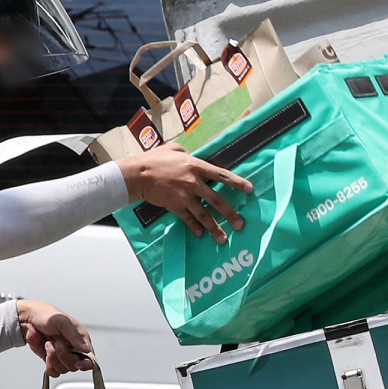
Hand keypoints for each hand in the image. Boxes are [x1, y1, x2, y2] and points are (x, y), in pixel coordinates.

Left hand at [16, 300, 93, 376]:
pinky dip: (49, 365)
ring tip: (49, 343)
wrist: (29, 319)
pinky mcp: (51, 361)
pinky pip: (53, 372)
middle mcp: (73, 350)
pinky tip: (46, 353)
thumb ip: (75, 337)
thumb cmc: (48, 316)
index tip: (79, 363)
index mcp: (81, 340)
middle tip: (57, 343)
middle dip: (64, 356)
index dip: (86, 364)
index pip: (89, 358)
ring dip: (54, 358)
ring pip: (63, 369)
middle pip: (75, 366)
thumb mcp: (63, 322)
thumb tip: (86, 350)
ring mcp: (62, 356)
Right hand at [117, 143, 252, 243]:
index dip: (237, 182)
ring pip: (204, 214)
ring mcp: (184, 196)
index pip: (222, 175)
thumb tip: (196, 158)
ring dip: (214, 228)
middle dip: (230, 213)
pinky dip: (195, 227)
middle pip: (217, 200)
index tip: (250, 189)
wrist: (137, 175)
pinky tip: (201, 234)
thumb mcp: (175, 149)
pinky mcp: (175, 206)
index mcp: (196, 166)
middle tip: (240, 224)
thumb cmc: (154, 159)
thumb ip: (189, 154)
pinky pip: (188, 219)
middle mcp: (193, 182)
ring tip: (223, 238)